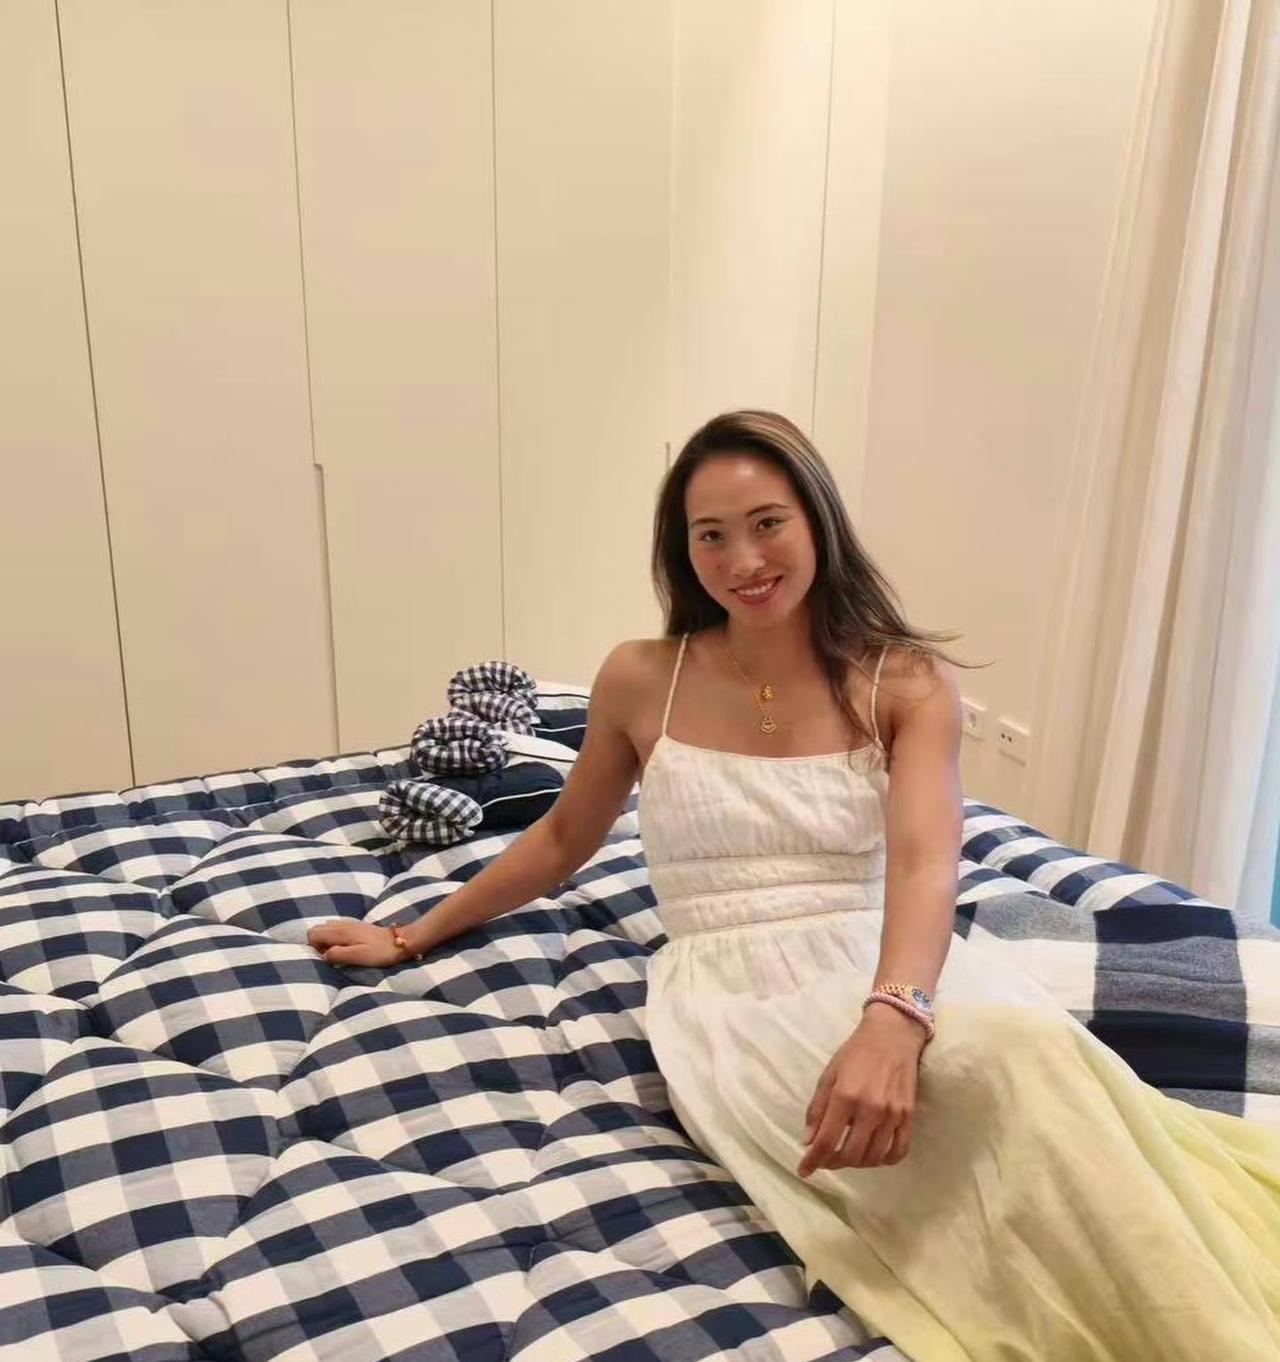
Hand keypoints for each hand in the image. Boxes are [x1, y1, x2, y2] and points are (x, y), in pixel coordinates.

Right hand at [307, 918, 404, 967]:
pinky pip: (337, 928)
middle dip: (318, 943)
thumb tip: (324, 955)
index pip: (312, 934)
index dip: (314, 947)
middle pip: (317, 929)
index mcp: (340, 931)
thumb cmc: (379, 951)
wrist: (399, 941)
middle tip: (333, 955)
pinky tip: (348, 946)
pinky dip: (336, 937)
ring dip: (327, 940)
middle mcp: (341, 924)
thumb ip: (337, 955)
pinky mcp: (356, 926)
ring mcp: (349, 923)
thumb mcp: (357, 956)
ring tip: (340, 952)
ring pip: (326, 928)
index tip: (327, 957)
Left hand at [797, 1004, 925, 1177]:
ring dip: (857, 1163)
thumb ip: (817, 1108)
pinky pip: (898, 1151)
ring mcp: (892, 1114)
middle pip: (850, 1154)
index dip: (813, 1160)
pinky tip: (873, 1155)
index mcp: (845, 1096)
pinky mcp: (908, 1116)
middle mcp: (869, 1109)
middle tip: (826, 1159)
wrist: (892, 1035)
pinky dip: (884, 1160)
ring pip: (873, 1157)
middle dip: (833, 1163)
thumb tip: (807, 1141)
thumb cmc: (856, 1052)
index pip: (826, 1140)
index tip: (804, 1171)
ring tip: (847, 1156)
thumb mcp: (829, 1074)